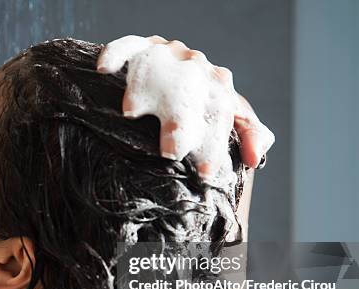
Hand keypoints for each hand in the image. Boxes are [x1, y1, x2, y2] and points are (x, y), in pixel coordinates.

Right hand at [97, 35, 274, 176]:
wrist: (176, 72)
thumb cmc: (201, 106)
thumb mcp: (227, 120)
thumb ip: (249, 134)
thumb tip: (253, 157)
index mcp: (219, 86)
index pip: (221, 114)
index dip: (214, 143)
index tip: (204, 172)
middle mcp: (196, 67)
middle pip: (189, 92)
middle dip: (180, 120)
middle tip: (172, 151)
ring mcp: (168, 55)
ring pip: (156, 65)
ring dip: (143, 87)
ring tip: (133, 112)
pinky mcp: (141, 46)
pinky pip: (128, 45)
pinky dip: (116, 53)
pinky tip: (105, 68)